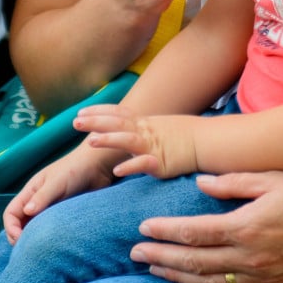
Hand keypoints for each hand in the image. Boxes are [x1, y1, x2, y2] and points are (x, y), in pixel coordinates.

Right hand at [2, 141, 112, 244]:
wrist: (98, 166)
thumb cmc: (75, 169)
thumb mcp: (57, 182)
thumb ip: (42, 196)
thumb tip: (27, 212)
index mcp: (31, 192)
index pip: (11, 214)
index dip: (11, 228)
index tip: (20, 240)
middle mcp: (38, 203)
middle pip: (20, 225)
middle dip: (20, 239)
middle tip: (30, 251)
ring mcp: (50, 210)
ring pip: (36, 230)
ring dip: (36, 240)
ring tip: (43, 251)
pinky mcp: (63, 217)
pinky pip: (52, 231)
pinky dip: (50, 239)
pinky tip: (56, 246)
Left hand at [77, 104, 197, 178]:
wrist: (207, 142)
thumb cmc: (184, 136)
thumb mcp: (159, 127)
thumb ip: (142, 128)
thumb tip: (127, 129)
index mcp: (144, 122)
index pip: (117, 113)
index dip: (98, 111)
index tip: (80, 111)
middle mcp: (146, 131)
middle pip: (117, 123)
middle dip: (95, 121)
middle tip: (74, 122)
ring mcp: (153, 146)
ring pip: (128, 140)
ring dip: (109, 140)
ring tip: (91, 142)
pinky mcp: (161, 163)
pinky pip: (144, 164)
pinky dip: (131, 166)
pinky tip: (118, 171)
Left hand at [128, 171, 282, 282]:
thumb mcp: (272, 176)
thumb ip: (233, 182)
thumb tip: (200, 183)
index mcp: (246, 227)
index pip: (194, 233)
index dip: (165, 232)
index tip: (142, 229)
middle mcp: (252, 258)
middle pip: (196, 262)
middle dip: (162, 257)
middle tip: (136, 254)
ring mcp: (266, 278)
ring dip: (182, 278)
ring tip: (158, 270)